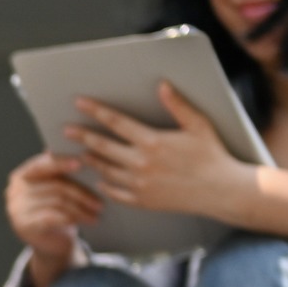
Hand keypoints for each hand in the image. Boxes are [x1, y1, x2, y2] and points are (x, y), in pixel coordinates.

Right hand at [4, 150, 101, 280]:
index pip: (42, 164)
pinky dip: (73, 218)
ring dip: (81, 208)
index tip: (81, 163)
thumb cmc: (58, 211)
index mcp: (21, 175)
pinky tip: (87, 220)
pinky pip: (53, 217)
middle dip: (80, 193)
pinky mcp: (23, 226)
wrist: (51, 243)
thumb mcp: (58, 188)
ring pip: (57, 202)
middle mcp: (14, 190)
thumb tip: (77, 147)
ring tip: (97, 213)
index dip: (61, 162)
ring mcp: (16, 209)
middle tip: (99, 201)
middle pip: (54, 185)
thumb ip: (60, 171)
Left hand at [65, 85, 257, 222]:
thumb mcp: (198, 125)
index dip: (96, 111)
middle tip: (66, 130)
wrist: (221, 191)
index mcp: (152, 142)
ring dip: (91, 160)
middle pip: (103, 147)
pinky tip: (100, 179)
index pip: (116, 122)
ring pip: (106, 170)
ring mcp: (140, 184)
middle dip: (82, 136)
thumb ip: (178, 105)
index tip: (79, 102)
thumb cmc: (212, 156)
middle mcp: (141, 164)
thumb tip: (162, 85)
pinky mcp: (143, 201)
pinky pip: (116, 193)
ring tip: (80, 152)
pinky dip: (105, 185)